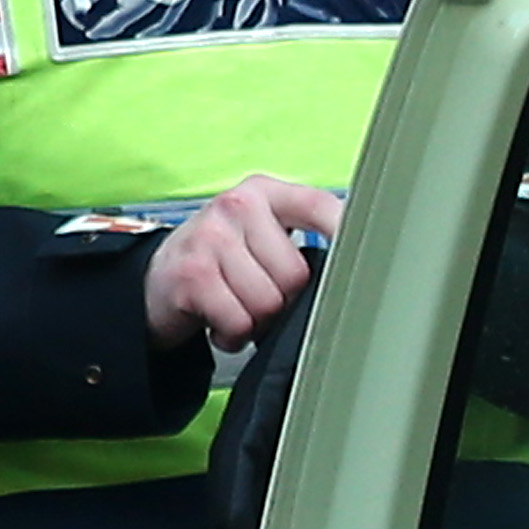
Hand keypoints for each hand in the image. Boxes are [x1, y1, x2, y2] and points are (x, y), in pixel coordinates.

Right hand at [143, 175, 345, 350]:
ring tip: (236, 305)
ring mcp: (211, 237)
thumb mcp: (262, 237)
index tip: (371, 255)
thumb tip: (357, 273)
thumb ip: (302, 242)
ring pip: (269, 303)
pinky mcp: (191, 273)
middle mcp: (238, 205)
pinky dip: (233, 334)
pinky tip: (219, 319)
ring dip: (256, 320)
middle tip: (258, 293)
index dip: (347, 234)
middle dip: (284, 298)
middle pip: (297, 274)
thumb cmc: (223, 262)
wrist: (157, 282)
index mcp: (267, 193)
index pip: (320, 208)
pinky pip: (239, 321)